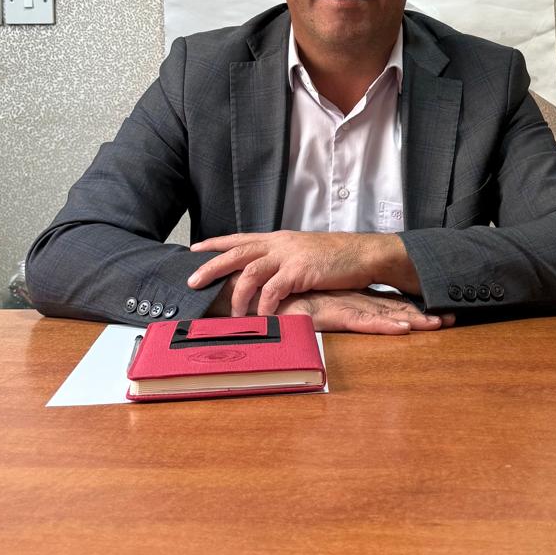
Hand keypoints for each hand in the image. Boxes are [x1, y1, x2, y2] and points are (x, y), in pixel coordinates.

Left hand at [188, 229, 417, 314]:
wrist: (363, 254)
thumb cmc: (335, 257)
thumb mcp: (303, 252)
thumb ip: (282, 259)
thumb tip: (266, 273)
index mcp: (278, 238)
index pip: (239, 238)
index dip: (215, 243)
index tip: (194, 250)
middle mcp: (279, 243)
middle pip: (236, 252)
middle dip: (211, 267)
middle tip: (192, 281)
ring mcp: (289, 256)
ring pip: (250, 272)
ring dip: (238, 295)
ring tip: (234, 313)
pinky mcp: (300, 271)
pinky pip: (274, 289)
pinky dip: (265, 305)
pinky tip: (263, 316)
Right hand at [279, 290, 451, 334]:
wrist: (254, 300)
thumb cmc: (275, 308)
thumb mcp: (301, 313)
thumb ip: (314, 316)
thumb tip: (324, 325)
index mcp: (344, 300)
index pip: (382, 306)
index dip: (407, 310)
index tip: (435, 316)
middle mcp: (348, 301)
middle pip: (391, 308)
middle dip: (420, 314)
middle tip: (452, 319)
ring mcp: (342, 307)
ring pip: (384, 314)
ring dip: (412, 319)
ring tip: (439, 324)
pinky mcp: (331, 315)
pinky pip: (362, 321)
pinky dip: (384, 325)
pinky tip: (403, 328)